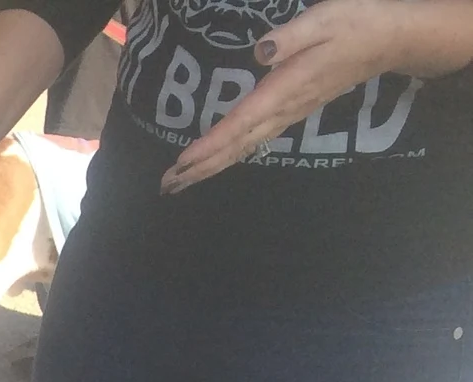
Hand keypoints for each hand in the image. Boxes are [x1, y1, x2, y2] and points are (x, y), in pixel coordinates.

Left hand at [164, 0, 472, 191]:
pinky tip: (218, 161)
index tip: (182, 163)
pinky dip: (232, 153)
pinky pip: (257, 139)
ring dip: (213, 165)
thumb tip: (261, 52)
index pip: (240, 123)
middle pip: (236, 145)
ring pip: (245, 147)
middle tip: (167, 186)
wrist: (391, 38)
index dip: (210, 145)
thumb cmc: (356, 23)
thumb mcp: (323, 19)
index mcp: (286, 88)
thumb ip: (290, 37)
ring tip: (182, 181)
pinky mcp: (295, 110)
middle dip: (201, 167)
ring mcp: (291, 113)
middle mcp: (285, 108)